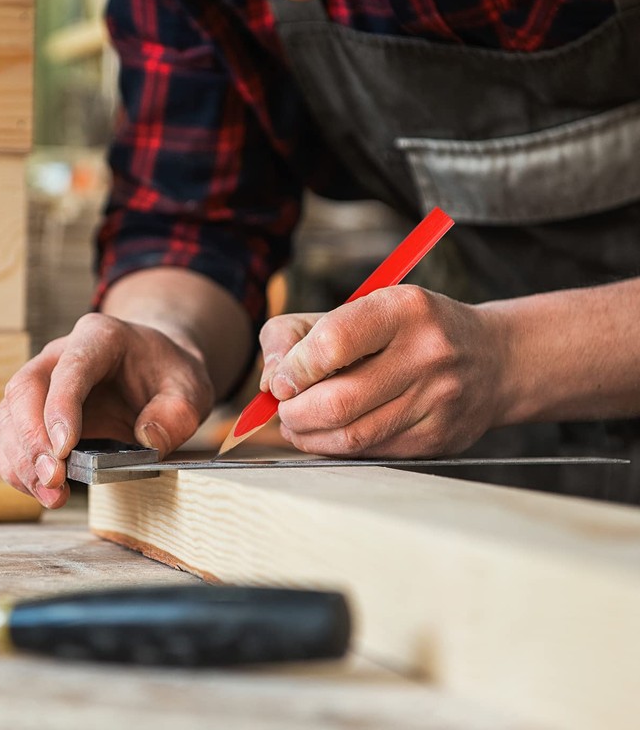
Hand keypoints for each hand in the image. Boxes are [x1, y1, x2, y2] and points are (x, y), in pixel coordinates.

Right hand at [0, 313, 214, 507]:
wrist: (156, 371)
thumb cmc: (170, 377)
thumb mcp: (191, 390)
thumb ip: (177, 414)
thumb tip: (147, 440)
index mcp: (101, 337)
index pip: (71, 367)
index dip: (60, 407)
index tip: (63, 449)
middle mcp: (60, 354)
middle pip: (24, 388)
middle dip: (32, 439)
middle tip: (53, 479)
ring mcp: (41, 382)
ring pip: (8, 415)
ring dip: (21, 460)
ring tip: (51, 495)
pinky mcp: (32, 412)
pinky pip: (6, 437)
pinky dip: (14, 466)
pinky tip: (39, 490)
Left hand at [259, 286, 504, 458]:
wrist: (492, 359)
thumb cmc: (408, 330)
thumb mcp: (360, 308)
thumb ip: (299, 334)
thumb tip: (268, 382)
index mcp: (403, 309)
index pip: (333, 342)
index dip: (294, 367)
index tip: (279, 381)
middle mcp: (427, 354)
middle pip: (338, 401)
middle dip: (294, 413)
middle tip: (282, 409)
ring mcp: (437, 401)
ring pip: (352, 437)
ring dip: (308, 437)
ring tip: (296, 425)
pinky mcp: (438, 439)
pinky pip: (370, 453)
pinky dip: (336, 448)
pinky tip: (328, 435)